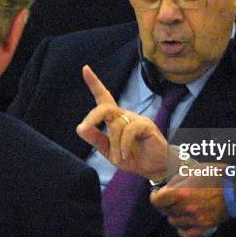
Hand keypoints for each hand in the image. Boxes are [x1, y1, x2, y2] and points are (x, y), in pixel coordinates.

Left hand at [76, 65, 169, 179]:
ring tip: (119, 158)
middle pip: (105, 107)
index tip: (85, 69)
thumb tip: (80, 128)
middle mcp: (125, 115)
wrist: (155, 167)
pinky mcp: (146, 124)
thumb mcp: (109, 151)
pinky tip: (125, 155)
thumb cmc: (133, 157)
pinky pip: (129, 129)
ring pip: (116, 124)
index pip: (104, 98)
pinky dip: (123, 145)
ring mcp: (136, 118)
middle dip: (92, 117)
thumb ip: (96, 139)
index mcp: (115, 119)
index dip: (94, 84)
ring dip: (114, 145)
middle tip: (83, 128)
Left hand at [150, 169, 228, 236]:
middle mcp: (186, 209)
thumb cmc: (216, 176)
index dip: (154, 196)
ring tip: (180, 206)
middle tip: (171, 197)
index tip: (157, 193)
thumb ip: (176, 180)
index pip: (157, 201)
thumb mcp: (193, 170)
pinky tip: (184, 221)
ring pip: (173, 222)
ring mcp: (195, 220)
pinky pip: (185, 234)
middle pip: (165, 211)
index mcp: (182, 193)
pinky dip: (181, 228)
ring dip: (173, 214)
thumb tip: (167, 188)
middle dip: (165, 203)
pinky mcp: (203, 227)